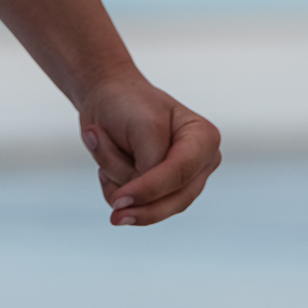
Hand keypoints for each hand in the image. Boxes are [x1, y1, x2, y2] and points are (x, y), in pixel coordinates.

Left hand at [77, 72, 221, 226]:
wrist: (108, 99)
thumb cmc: (128, 104)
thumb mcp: (144, 126)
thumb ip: (151, 164)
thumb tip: (140, 203)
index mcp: (204, 139)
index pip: (180, 173)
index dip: (149, 189)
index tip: (119, 200)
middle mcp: (201, 164)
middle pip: (173, 200)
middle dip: (135, 192)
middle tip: (111, 208)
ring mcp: (183, 182)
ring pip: (151, 207)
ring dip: (117, 182)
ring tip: (103, 147)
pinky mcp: (162, 194)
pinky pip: (136, 208)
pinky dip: (114, 189)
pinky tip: (108, 166)